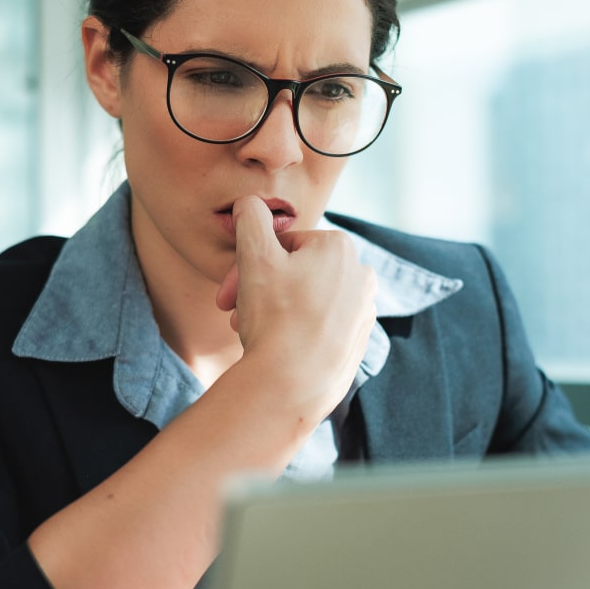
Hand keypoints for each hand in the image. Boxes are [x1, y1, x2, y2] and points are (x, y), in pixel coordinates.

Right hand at [216, 196, 376, 415]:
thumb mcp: (254, 255)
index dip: (247, 266)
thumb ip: (250, 217)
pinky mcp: (358, 343)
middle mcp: (361, 275)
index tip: (227, 293)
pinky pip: (318, 327)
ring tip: (251, 332)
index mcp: (340, 247)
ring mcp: (363, 312)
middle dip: (258, 290)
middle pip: (294, 273)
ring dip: (272, 310)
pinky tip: (276, 348)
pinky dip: (295, 332)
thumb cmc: (274, 318)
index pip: (281, 245)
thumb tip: (250, 202)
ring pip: (305, 300)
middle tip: (232, 313)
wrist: (292, 386)